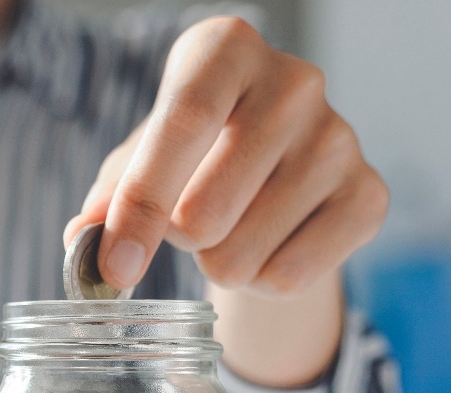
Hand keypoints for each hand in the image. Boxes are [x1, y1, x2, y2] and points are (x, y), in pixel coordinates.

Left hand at [64, 16, 387, 295]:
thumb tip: (80, 240)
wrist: (273, 168)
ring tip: (230, 230)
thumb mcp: (137, 159)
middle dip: (177, 240)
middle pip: (205, 210)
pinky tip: (267, 246)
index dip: (142, 203)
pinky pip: (288, 278)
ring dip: (218, 264)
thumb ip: (107, 197)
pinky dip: (259, 283)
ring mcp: (342, 137)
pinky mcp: (370, 195)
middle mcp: (294, 81)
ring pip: (242, 254)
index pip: (183, 124)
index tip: (114, 265)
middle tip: (187, 223)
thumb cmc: (191, 154)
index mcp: (225, 50)